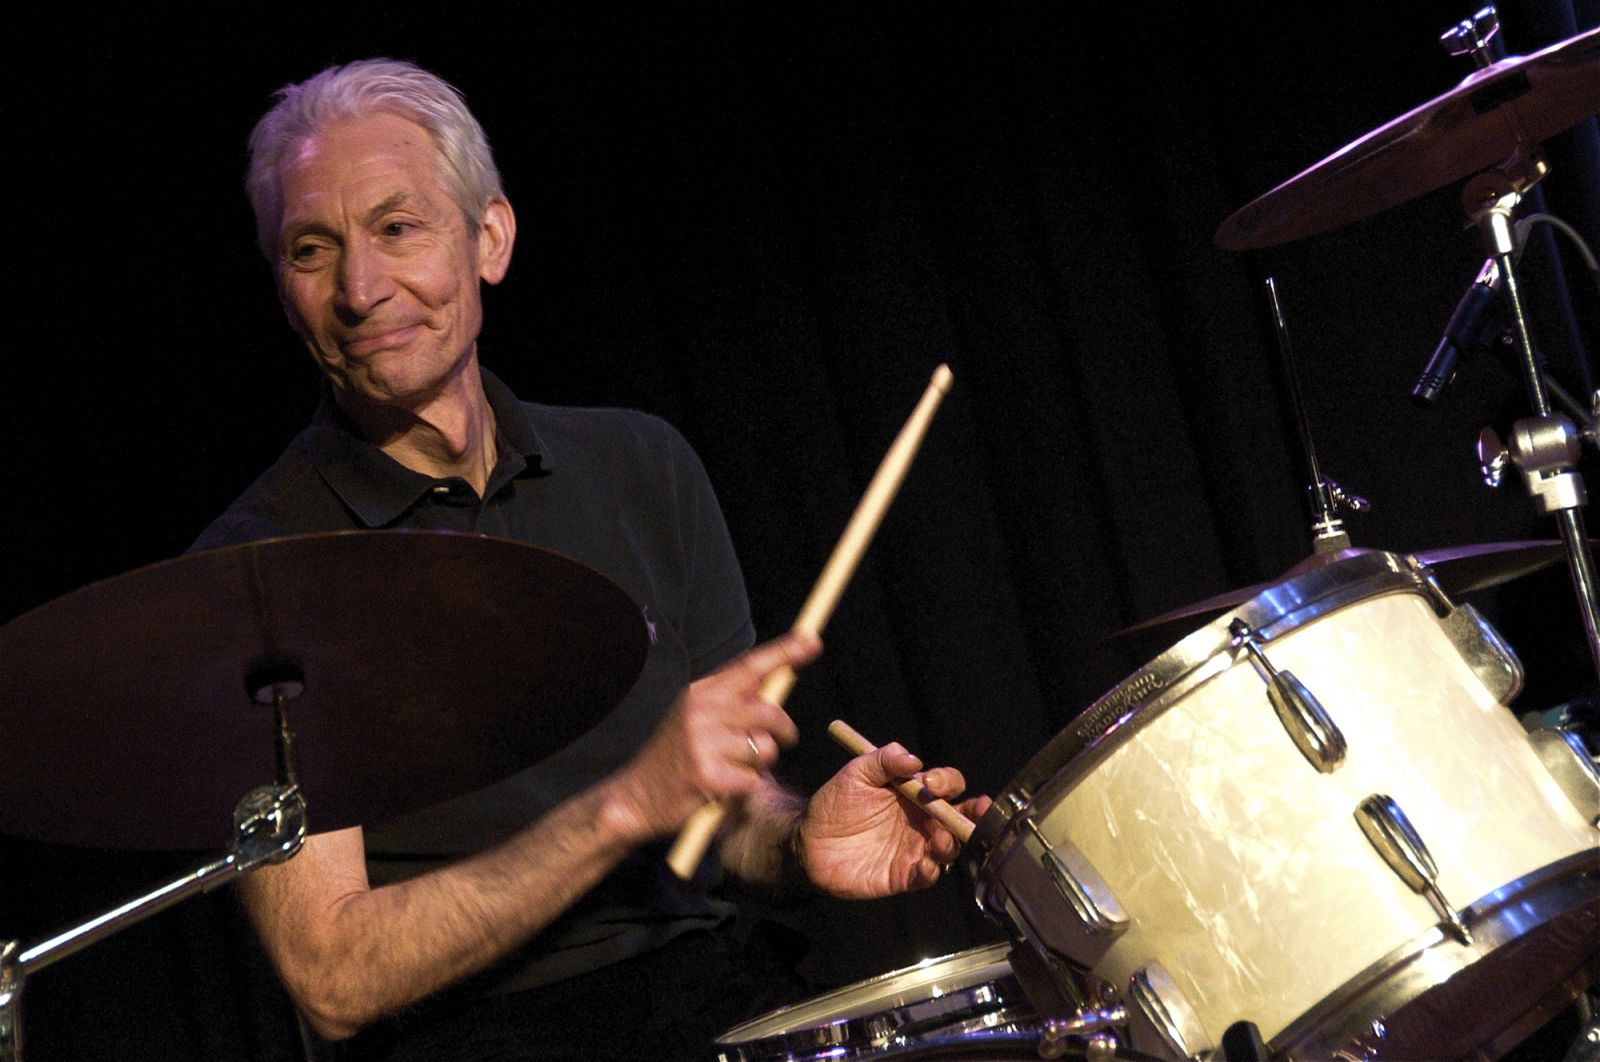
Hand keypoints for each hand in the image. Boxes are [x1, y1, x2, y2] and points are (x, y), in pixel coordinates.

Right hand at [605, 631, 819, 840]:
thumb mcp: (694, 717)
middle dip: (785, 730)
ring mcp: (702, 743)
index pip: (749, 666)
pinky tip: (723, 787)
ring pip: (765, 749)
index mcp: (700, 692)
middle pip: (769, 712)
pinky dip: (746, 786)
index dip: (785, 652)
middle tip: (785, 739)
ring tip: (734, 767)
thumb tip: (771, 685)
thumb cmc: (674, 757)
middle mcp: (700, 711)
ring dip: (760, 763)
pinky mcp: (708, 776)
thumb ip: (729, 701)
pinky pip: (754, 779)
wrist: (634, 797)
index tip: (812, 640)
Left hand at [797, 744, 990, 898]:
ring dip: (951, 843)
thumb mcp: (857, 773)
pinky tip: (924, 865)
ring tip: (940, 840)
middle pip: (961, 817)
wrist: (810, 840)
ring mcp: (916, 848)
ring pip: (949, 848)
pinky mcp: (904, 875)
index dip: (946, 781)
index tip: (930, 783)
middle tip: (978, 810)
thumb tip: (913, 759)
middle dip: (975, 814)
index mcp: (916, 793)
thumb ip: (884, 760)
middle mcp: (922, 820)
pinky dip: (931, 871)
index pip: (947, 785)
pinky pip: (928, 875)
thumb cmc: (836, 802)